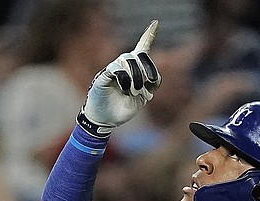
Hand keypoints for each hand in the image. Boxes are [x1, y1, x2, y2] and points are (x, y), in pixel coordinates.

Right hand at [78, 20, 160, 136]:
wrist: (107, 119)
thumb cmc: (124, 107)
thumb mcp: (144, 97)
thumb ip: (151, 84)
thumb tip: (152, 76)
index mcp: (136, 70)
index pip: (143, 49)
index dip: (149, 35)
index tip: (156, 23)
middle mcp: (124, 66)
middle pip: (140, 54)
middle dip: (148, 68)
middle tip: (148, 84)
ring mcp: (114, 69)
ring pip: (129, 60)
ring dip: (136, 78)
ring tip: (132, 91)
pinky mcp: (104, 75)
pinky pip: (116, 69)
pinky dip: (124, 79)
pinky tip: (123, 88)